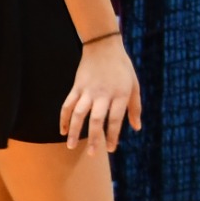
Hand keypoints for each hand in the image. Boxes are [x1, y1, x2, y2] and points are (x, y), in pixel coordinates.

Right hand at [61, 35, 142, 152]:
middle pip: (96, 120)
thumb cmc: (122, 68)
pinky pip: (67, 105)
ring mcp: (88, 90)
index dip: (113, 135)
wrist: (104, 46)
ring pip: (78, 114)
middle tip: (93, 154)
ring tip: (71, 146)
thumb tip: (137, 128)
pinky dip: (63, 118)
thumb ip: (135, 107)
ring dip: (74, 131)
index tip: (111, 149)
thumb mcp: (134, 85)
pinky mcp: (76, 87)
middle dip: (94, 139)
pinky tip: (62, 131)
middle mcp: (103, 94)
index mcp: (120, 94)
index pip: (116, 119)